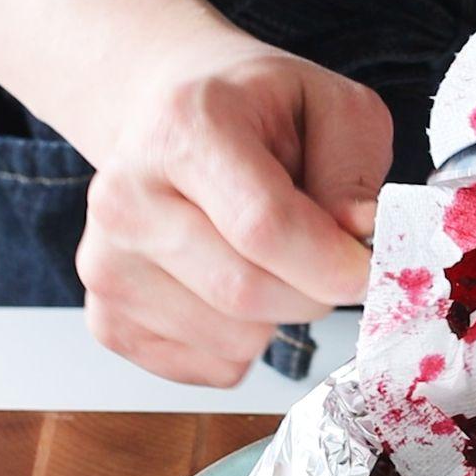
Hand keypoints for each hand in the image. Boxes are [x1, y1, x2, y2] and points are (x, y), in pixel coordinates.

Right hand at [76, 31, 392, 385]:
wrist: (170, 115)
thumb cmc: (259, 113)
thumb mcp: (332, 107)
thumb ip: (354, 170)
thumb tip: (359, 236)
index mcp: (186, 129)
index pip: (263, 226)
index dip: (332, 263)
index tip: (369, 270)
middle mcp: (127, 197)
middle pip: (247, 293)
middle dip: (316, 294)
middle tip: (330, 262)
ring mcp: (106, 263)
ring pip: (233, 341)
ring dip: (281, 318)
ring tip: (271, 259)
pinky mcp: (107, 316)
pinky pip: (211, 367)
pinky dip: (247, 344)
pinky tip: (237, 283)